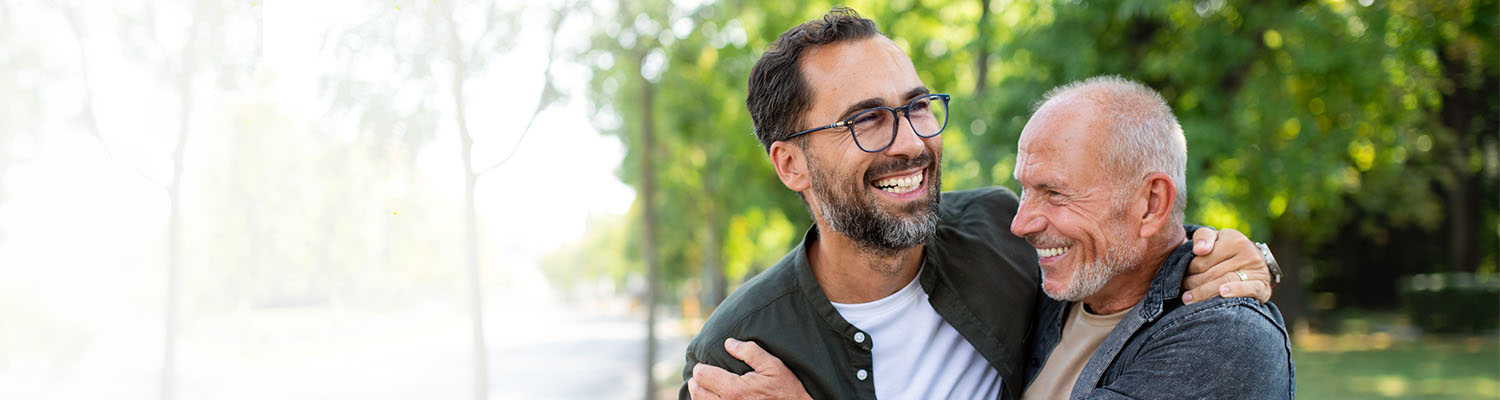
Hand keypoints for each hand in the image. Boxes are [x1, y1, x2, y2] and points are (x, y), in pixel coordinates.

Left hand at [687, 338, 812, 399]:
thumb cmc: (786, 390)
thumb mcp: (773, 366)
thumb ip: (749, 351)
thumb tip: (728, 343)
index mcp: (734, 389)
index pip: (702, 375)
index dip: (701, 366)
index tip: (705, 364)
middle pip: (696, 391)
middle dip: (697, 380)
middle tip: (703, 374)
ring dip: (700, 394)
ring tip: (706, 386)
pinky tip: (715, 397)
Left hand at [1181, 227, 1272, 303]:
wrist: (1252, 262)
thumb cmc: (1225, 249)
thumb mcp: (1214, 238)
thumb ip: (1203, 238)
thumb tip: (1199, 250)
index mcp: (1235, 239)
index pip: (1204, 260)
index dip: (1189, 270)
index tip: (1182, 274)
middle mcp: (1249, 253)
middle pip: (1212, 273)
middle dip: (1193, 283)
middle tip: (1183, 290)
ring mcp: (1258, 270)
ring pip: (1225, 282)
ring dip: (1204, 292)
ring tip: (1188, 299)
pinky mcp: (1264, 286)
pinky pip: (1249, 289)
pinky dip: (1235, 291)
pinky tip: (1222, 293)